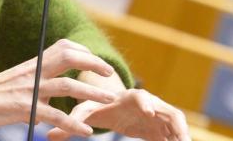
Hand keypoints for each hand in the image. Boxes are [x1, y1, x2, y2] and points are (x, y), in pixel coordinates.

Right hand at [0, 39, 118, 136]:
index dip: (82, 50)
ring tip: (109, 101)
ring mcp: (30, 89)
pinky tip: (85, 132)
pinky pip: (55, 115)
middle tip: (110, 73)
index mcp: (33, 65)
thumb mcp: (17, 84)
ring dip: (92, 93)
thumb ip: (36, 87)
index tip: (96, 60)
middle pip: (69, 58)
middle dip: (93, 64)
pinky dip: (72, 123)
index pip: (63, 47)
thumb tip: (49, 99)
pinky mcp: (25, 108)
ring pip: (68, 85)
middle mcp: (34, 72)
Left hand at [47, 89, 189, 140]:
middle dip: (177, 124)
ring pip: (177, 125)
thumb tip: (49, 136)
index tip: (149, 113)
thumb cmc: (102, 106)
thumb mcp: (88, 111)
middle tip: (183, 138)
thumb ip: (73, 119)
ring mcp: (160, 117)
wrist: (116, 106)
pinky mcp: (162, 129)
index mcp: (130, 99)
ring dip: (183, 136)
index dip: (146, 102)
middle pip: (170, 111)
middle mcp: (150, 105)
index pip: (140, 96)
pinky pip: (174, 137)